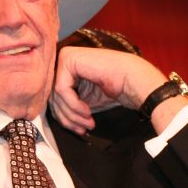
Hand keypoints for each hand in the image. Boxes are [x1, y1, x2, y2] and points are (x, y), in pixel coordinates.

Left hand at [51, 46, 187, 135]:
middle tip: (83, 128)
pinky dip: (73, 104)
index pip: (56, 98)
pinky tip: (87, 111)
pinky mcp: (68, 59)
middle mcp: (64, 62)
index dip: (66, 117)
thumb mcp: (86, 101)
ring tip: (88, 122)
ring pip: (56, 95)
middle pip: (54, 97)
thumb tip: (56, 118)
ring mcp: (65, 58)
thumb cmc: (114, 90)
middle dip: (69, 118)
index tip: (80, 130)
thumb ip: (69, 105)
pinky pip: (62, 89)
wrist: (133, 81)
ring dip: (72, 114)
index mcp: (68, 70)